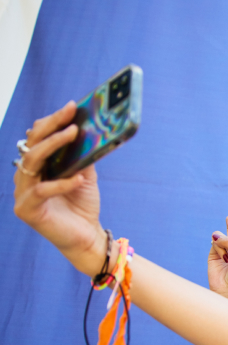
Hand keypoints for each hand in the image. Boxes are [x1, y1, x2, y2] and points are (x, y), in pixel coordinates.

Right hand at [13, 101, 107, 275]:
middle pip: (33, 144)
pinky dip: (61, 183)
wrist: (86, 237)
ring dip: (54, 146)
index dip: (52, 121)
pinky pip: (42, 190)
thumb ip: (81, 156)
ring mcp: (22, 192)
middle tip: (69, 115)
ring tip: (73, 134)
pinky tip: (79, 178)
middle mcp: (24, 176)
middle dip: (51, 126)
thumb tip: (88, 130)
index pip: (37, 137)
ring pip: (33, 161)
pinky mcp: (27, 209)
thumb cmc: (83, 207)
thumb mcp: (85, 176)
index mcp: (36, 166)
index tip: (71, 107)